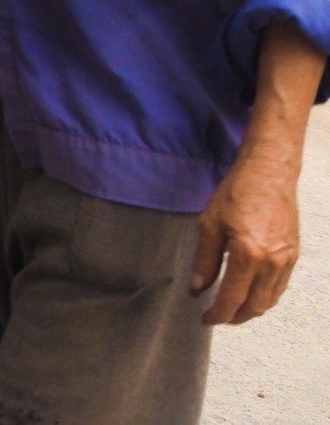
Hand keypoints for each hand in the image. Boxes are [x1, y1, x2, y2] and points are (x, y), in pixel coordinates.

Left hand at [191, 150, 302, 323]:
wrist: (269, 173)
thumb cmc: (236, 193)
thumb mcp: (209, 224)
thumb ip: (204, 260)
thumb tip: (198, 288)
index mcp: (248, 254)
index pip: (232, 298)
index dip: (218, 314)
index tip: (205, 319)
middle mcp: (272, 262)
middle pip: (255, 306)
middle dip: (235, 317)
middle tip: (217, 316)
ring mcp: (287, 260)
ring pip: (270, 299)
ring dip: (251, 309)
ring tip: (232, 308)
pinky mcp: (294, 255)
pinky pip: (280, 286)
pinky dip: (265, 296)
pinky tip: (251, 293)